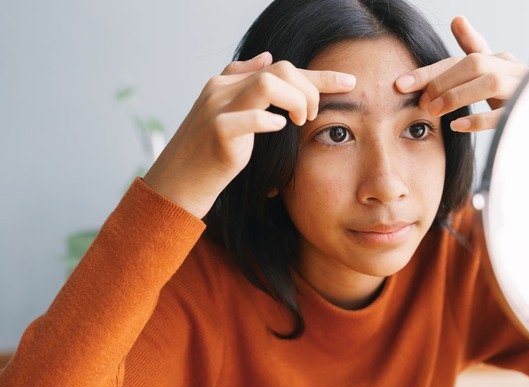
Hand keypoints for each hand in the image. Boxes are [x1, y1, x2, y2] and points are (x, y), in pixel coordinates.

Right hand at [143, 52, 356, 217]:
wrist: (177, 183)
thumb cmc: (208, 152)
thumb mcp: (226, 113)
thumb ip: (245, 85)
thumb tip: (266, 57)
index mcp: (227, 82)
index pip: (281, 67)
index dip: (318, 76)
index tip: (349, 84)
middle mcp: (221, 89)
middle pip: (281, 70)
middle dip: (310, 90)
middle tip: (312, 116)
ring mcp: (217, 109)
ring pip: (269, 84)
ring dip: (297, 101)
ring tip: (300, 122)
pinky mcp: (218, 133)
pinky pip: (251, 117)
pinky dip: (271, 121)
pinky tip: (280, 128)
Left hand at [394, 16, 528, 131]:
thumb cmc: (515, 96)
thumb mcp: (492, 75)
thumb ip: (473, 50)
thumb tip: (457, 18)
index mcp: (500, 59)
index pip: (461, 58)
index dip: (431, 70)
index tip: (400, 84)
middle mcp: (512, 68)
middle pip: (474, 63)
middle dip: (443, 82)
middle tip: (423, 102)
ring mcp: (523, 88)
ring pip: (489, 82)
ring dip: (457, 96)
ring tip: (435, 112)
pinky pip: (504, 113)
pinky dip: (479, 120)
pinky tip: (458, 126)